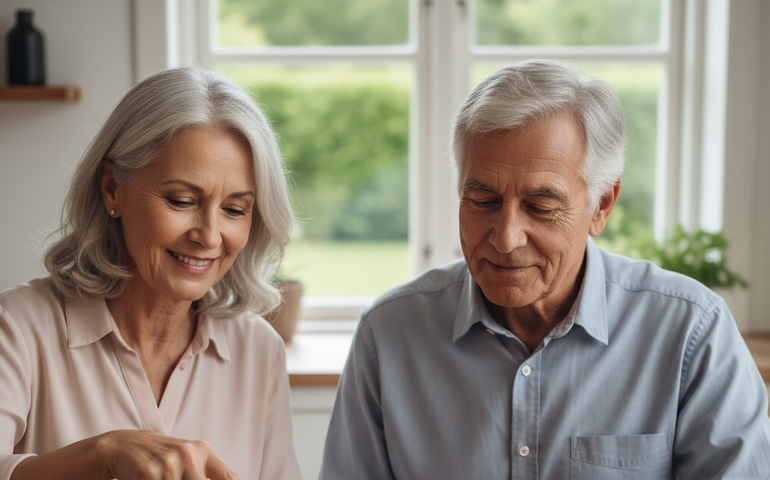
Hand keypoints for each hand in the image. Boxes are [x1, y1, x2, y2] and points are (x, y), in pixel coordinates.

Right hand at [100, 430, 238, 479]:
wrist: (124, 444)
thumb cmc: (161, 457)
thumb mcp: (188, 459)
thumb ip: (207, 471)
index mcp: (203, 451)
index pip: (228, 478)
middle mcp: (188, 454)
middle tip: (176, 479)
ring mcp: (169, 462)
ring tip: (163, 476)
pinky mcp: (149, 472)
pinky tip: (149, 478)